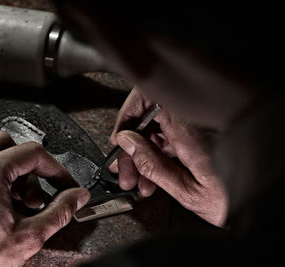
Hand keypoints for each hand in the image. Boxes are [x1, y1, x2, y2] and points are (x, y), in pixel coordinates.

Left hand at [0, 131, 89, 266]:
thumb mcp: (27, 237)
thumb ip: (59, 211)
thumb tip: (77, 197)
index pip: (32, 153)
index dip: (56, 169)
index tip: (64, 183)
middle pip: (10, 143)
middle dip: (29, 167)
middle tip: (35, 196)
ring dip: (7, 164)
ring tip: (15, 195)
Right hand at [110, 87, 227, 226]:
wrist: (267, 208)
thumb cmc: (237, 202)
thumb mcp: (188, 191)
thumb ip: (153, 165)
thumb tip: (127, 144)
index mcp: (191, 131)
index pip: (149, 101)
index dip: (128, 117)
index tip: (120, 138)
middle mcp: (196, 125)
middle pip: (151, 120)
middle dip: (132, 145)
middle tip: (124, 170)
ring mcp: (200, 131)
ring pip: (160, 132)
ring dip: (144, 154)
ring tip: (139, 180)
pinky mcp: (203, 140)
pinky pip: (173, 140)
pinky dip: (159, 156)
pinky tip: (154, 177)